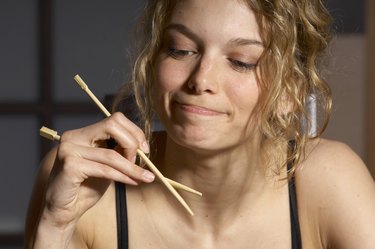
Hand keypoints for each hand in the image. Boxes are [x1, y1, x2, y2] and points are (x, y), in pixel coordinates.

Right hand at [42, 112, 154, 227]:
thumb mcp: (107, 165)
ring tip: (145, 177)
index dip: (134, 131)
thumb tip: (142, 146)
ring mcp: (69, 150)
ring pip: (111, 154)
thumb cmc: (86, 188)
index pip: (114, 119)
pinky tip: (132, 182)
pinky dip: (122, 176)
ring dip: (132, 167)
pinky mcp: (70, 166)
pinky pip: (104, 169)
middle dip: (132, 143)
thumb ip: (120, 152)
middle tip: (142, 160)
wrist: (64, 212)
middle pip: (112, 126)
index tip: (144, 148)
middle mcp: (73, 137)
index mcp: (82, 134)